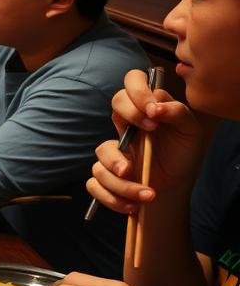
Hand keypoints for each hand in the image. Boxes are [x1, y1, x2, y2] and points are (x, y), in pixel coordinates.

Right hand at [87, 70, 205, 214]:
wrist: (175, 188)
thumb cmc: (181, 155)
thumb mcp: (190, 133)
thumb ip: (178, 113)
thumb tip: (156, 107)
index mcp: (144, 109)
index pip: (131, 82)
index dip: (138, 92)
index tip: (153, 114)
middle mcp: (126, 125)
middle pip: (113, 105)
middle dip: (130, 119)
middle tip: (149, 135)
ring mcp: (113, 151)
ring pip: (101, 154)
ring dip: (124, 179)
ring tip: (148, 193)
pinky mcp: (104, 175)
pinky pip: (95, 183)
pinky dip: (114, 197)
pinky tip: (135, 203)